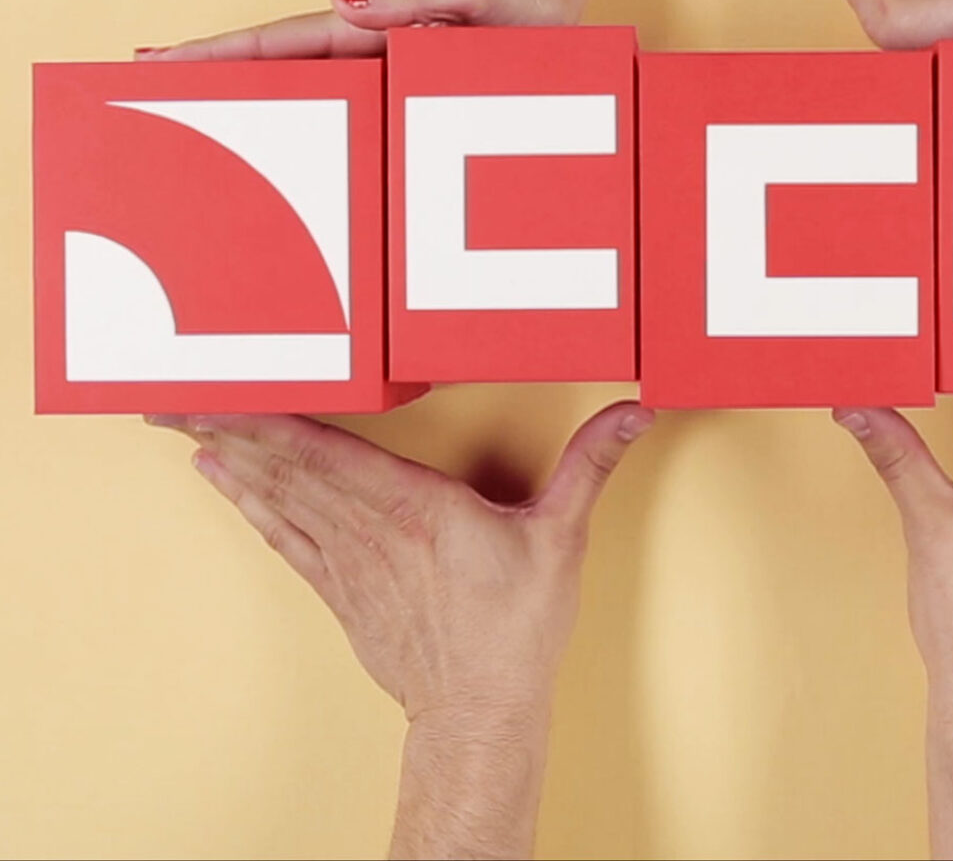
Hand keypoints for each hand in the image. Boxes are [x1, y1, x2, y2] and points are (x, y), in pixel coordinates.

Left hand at [149, 402, 649, 718]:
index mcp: (415, 510)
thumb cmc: (515, 629)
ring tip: (182, 421)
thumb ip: (591, 466)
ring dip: (227, 456)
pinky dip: (250, 504)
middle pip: (285, 468)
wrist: (480, 712)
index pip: (326, 452)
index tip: (221, 389)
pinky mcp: (343, 589)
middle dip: (225, 426)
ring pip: (278, 498)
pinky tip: (222, 480)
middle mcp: (369, 532)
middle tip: (168, 391)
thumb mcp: (563, 538)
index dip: (267, 419)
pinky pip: (286, 537)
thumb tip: (635, 413)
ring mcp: (348, 563)